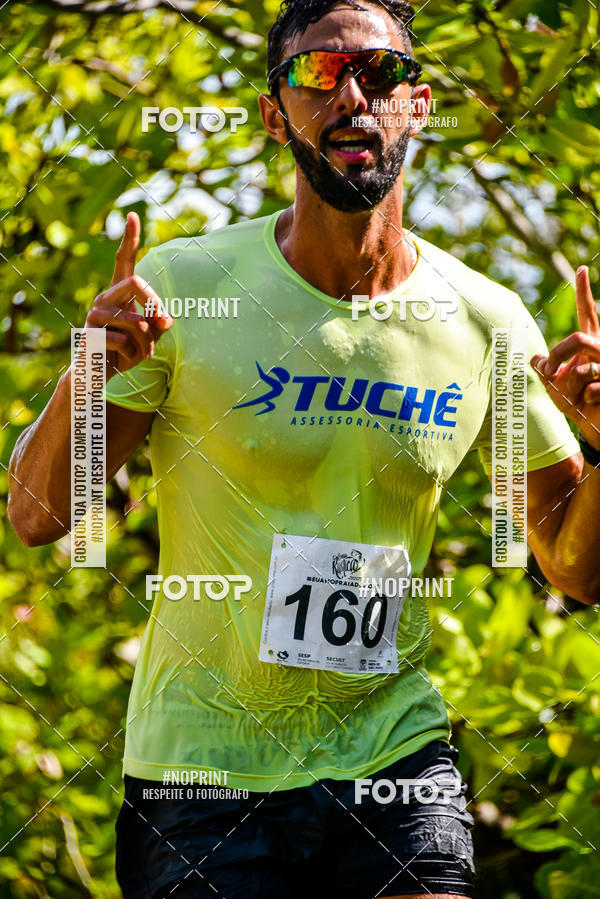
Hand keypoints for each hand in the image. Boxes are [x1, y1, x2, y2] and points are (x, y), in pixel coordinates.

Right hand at [85, 212, 172, 378]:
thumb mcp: (151, 336)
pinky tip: (124, 360)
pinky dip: (133, 355)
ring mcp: (94, 315)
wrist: (97, 374)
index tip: (133, 214)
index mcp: (119, 293)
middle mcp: (104, 298)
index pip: (125, 261)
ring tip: (142, 354)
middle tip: (162, 324)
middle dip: (154, 305)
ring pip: (136, 321)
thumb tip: (164, 318)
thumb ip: (160, 322)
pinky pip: (123, 341)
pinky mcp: (89, 334)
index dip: (129, 239)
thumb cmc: (127, 351)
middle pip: (136, 282)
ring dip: (147, 343)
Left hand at [532, 266, 599, 449]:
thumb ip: (546, 369)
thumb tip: (535, 358)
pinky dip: (584, 401)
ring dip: (570, 386)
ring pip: (582, 368)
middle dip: (559, 355)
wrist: (595, 429)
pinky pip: (591, 389)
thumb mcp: (554, 386)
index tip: (580, 269)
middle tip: (549, 373)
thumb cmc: (577, 405)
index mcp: (590, 344)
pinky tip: (592, 405)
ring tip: (576, 397)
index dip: (583, 293)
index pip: (587, 314)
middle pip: (578, 339)